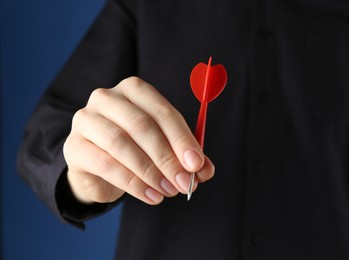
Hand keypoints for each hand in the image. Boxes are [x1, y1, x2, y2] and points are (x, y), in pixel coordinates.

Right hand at [63, 77, 213, 204]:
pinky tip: (150, 196)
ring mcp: (86, 120)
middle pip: (141, 125)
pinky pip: (105, 165)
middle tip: (184, 182)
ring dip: (150, 171)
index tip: (196, 164)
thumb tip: (204, 170)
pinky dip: (132, 183)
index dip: (181, 138)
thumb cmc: (135, 148)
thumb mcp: (163, 147)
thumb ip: (184, 155)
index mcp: (134, 90)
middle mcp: (106, 98)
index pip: (162, 110)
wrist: (99, 164)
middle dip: (167, 157)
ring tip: (168, 191)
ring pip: (121, 144)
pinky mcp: (74, 146)